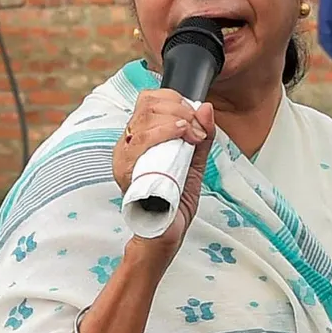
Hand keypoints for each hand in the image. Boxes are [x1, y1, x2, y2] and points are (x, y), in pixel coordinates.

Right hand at [112, 89, 215, 261]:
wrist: (165, 233)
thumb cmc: (175, 200)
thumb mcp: (195, 163)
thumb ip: (202, 136)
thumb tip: (207, 107)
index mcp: (140, 139)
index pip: (149, 100)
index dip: (175, 99)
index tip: (196, 114)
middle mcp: (128, 145)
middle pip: (147, 105)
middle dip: (179, 108)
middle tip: (197, 127)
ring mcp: (124, 159)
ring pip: (145, 120)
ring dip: (176, 120)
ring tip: (192, 134)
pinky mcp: (126, 173)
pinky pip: (140, 144)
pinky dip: (164, 133)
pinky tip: (181, 135)